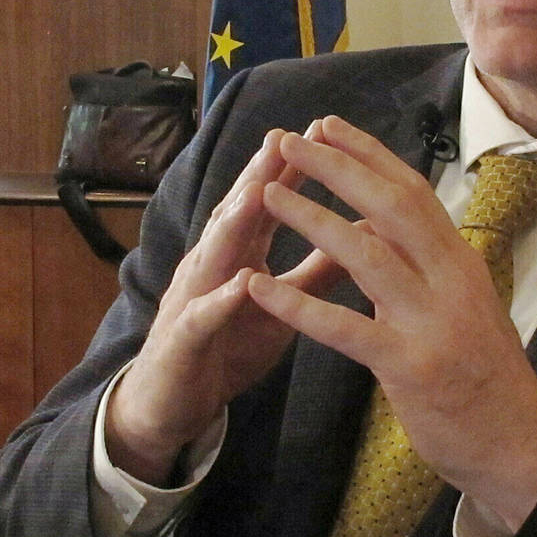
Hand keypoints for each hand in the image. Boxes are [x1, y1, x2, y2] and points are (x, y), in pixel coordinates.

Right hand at [105, 125, 344, 483]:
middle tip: (285, 136)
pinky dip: (220, 299)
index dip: (292, 168)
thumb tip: (367, 233)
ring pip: (213, 254)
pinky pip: (203, 317)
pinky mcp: (183, 341)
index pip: (265, 204)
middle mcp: (211, 266)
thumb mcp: (281, 306)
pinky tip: (241, 283)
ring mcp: (192, 299)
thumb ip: (318, 271)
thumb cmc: (228, 347)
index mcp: (237, 255)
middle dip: (259, 174)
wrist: (170, 405)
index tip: (323, 131)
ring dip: (235, 221)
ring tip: (260, 190)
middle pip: (235, 214)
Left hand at [247, 117, 536, 529]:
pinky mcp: (410, 367)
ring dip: (313, 219)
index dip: (369, 154)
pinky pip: (345, 328)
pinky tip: (259, 288)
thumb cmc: (485, 375)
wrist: (519, 445)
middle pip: (390, 206)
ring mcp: (431, 322)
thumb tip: (382, 225)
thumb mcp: (463, 306)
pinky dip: (299, 305)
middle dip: (337, 167)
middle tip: (290, 140)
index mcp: (460, 262)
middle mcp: (450, 280)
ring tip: (268, 195)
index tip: (327, 125)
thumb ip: (425, 266)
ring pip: (368, 254)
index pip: (413, 191)